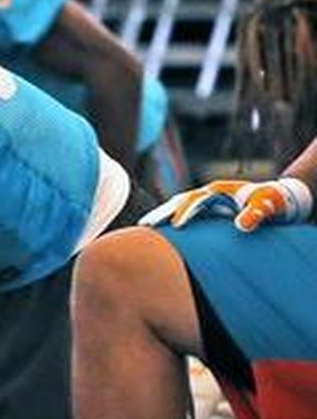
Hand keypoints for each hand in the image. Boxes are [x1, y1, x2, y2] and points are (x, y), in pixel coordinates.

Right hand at [139, 178, 312, 230]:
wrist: (273, 196)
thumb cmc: (269, 201)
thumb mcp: (265, 206)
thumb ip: (254, 215)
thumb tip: (240, 226)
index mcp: (218, 190)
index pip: (196, 200)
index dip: (186, 213)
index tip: (176, 227)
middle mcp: (207, 193)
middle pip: (179, 201)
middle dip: (162, 212)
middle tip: (145, 225)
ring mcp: (205, 200)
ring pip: (177, 205)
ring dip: (162, 215)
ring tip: (145, 225)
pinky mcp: (205, 209)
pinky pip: (183, 212)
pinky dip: (170, 218)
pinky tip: (160, 228)